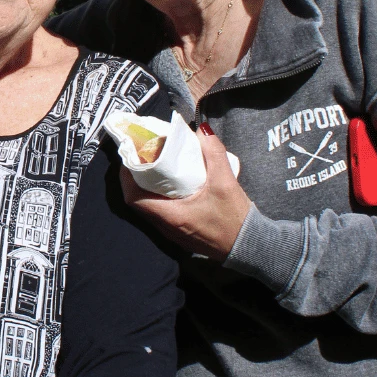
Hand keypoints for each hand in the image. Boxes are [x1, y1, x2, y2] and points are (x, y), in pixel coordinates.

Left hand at [121, 128, 251, 261]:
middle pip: (138, 202)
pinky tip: (168, 184)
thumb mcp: (225, 182)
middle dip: (135, 179)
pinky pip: (161, 214)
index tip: (130, 158)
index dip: (126, 178)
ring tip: (152, 167)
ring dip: (146, 189)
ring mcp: (173, 232)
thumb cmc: (235, 218)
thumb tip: (202, 130)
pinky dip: (158, 198)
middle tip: (141, 158)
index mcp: (171, 216)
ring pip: (149, 209)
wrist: (250, 247)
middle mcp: (166, 227)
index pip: (133, 199)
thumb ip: (214, 153)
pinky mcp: (181, 233)